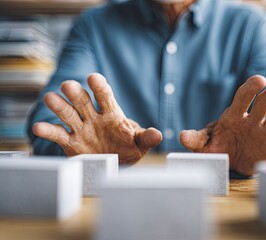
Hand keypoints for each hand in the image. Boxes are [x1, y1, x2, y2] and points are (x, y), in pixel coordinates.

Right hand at [32, 73, 161, 164]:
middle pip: (83, 102)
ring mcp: (81, 128)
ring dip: (59, 106)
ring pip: (68, 114)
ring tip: (50, 98)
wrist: (117, 162)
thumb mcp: (139, 142)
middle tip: (69, 86)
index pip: (105, 97)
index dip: (99, 87)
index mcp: (112, 114)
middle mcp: (94, 118)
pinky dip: (48, 131)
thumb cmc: (129, 147)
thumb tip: (158, 135)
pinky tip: (38, 127)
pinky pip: (58, 135)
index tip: (94, 77)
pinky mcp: (71, 142)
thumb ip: (146, 137)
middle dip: (76, 93)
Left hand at [180, 75, 265, 175]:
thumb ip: (196, 139)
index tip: (259, 80)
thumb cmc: (218, 147)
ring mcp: (264, 131)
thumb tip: (182, 136)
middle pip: (263, 102)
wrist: (231, 163)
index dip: (251, 88)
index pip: (243, 96)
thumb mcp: (204, 144)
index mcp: (234, 114)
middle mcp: (252, 119)